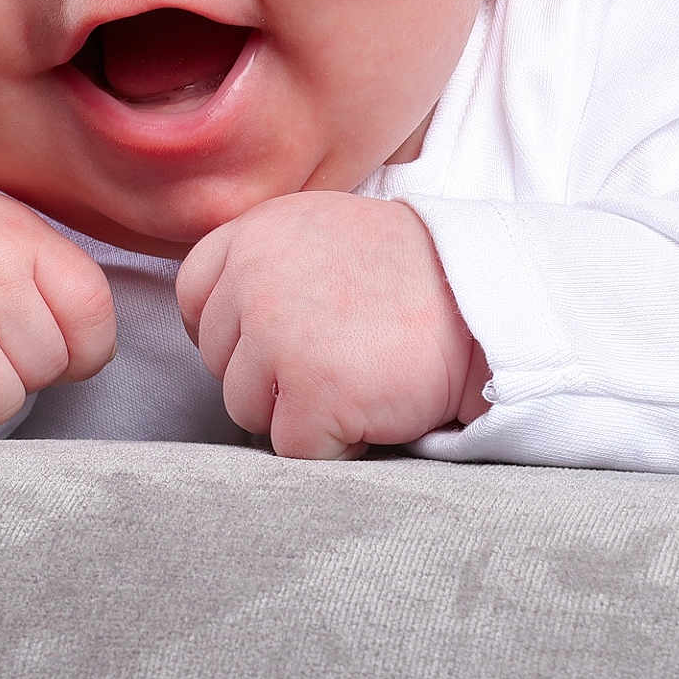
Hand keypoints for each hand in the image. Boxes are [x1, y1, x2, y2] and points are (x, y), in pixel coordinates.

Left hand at [174, 192, 491, 459]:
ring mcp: (280, 338)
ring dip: (297, 411)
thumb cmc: (408, 272)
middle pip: (220, 362)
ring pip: (247, 410)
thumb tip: (214, 321)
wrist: (485, 297)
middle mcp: (255, 280)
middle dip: (270, 374)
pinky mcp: (313, 394)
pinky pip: (293, 448)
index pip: (192, 297)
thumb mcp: (320, 230)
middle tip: (337, 353)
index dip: (232, 330)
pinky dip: (333, 443)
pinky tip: (372, 406)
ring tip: (356, 376)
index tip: (277, 338)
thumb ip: (262, 260)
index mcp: (253, 235)